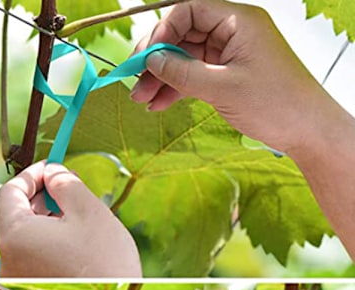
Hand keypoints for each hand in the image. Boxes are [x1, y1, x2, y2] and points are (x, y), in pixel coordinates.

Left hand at [0, 161, 141, 276]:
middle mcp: (6, 261)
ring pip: (25, 236)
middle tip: (68, 188)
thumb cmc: (105, 262)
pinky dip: (47, 241)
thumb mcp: (88, 211)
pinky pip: (31, 256)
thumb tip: (53, 173)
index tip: (53, 167)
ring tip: (76, 216)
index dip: (31, 175)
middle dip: (40, 197)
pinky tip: (74, 241)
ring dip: (46, 219)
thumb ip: (65, 183)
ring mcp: (16, 279)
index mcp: (14, 236)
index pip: (8, 193)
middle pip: (15, 216)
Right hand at [130, 0, 333, 156]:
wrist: (304, 130)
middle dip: (156, 59)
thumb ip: (183, 72)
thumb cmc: (274, 103)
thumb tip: (151, 61)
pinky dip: (176, 89)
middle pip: (183, 35)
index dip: (162, 31)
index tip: (144, 58)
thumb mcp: (221, 88)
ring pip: (185, 58)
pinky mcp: (228, 75)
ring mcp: (229, 54)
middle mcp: (232, 32)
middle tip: (134, 82)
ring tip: (140, 100)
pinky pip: (194, 76)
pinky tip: (158, 105)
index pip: (189, 10)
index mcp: (237, 21)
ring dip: (161, 78)